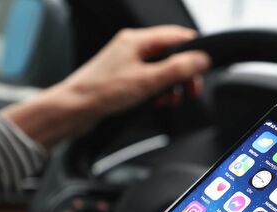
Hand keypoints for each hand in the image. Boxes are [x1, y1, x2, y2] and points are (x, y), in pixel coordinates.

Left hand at [1, 25, 209, 148]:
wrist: (73, 109)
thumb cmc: (101, 92)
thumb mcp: (147, 81)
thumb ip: (177, 69)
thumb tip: (201, 59)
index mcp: (136, 40)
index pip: (176, 36)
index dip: (194, 51)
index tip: (204, 67)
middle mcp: (132, 48)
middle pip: (170, 54)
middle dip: (183, 73)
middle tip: (191, 90)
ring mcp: (127, 63)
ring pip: (161, 69)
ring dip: (171, 85)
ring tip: (172, 99)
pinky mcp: (124, 79)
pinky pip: (150, 81)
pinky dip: (158, 91)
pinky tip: (158, 102)